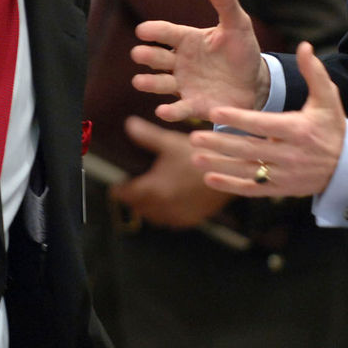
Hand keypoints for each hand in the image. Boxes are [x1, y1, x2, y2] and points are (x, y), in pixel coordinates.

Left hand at [112, 117, 233, 226]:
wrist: (230, 172)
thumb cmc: (199, 156)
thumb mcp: (170, 142)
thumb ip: (146, 136)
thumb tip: (129, 125)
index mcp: (152, 190)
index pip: (125, 195)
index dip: (119, 189)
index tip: (117, 185)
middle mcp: (162, 207)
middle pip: (138, 208)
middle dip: (133, 199)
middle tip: (132, 188)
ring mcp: (177, 216)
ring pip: (154, 217)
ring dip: (148, 208)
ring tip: (149, 195)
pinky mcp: (191, 219)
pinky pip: (171, 222)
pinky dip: (166, 214)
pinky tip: (170, 202)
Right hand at [131, 0, 268, 123]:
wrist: (257, 83)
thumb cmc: (242, 50)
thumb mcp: (237, 24)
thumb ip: (224, 0)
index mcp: (188, 40)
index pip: (167, 33)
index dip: (154, 31)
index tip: (142, 31)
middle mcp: (181, 62)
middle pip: (158, 58)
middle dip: (147, 56)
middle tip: (138, 54)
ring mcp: (185, 85)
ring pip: (161, 84)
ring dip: (149, 83)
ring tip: (139, 81)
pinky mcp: (194, 106)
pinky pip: (180, 109)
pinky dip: (170, 112)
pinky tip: (163, 111)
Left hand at [190, 43, 346, 197]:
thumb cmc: (333, 127)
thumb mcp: (328, 98)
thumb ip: (314, 72)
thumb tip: (305, 45)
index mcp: (298, 130)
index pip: (263, 124)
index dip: (239, 118)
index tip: (215, 110)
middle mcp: (290, 154)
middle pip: (250, 149)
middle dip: (221, 143)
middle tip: (194, 136)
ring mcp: (284, 175)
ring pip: (247, 170)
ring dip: (220, 165)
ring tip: (195, 157)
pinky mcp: (280, 189)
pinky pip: (252, 189)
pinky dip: (231, 185)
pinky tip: (209, 179)